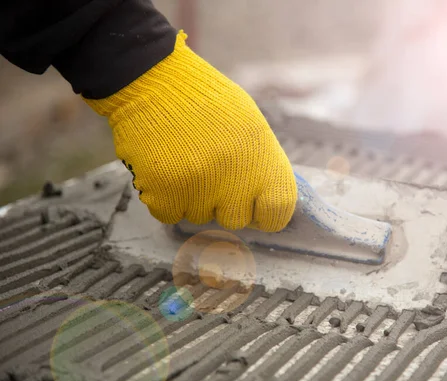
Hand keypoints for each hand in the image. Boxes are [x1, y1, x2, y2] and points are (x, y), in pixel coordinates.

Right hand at [85, 31, 295, 231]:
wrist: (155, 81)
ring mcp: (200, 191)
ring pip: (200, 217)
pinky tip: (165, 167)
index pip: (277, 213)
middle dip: (224, 203)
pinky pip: (169, 214)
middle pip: (235, 220)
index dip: (265, 213)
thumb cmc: (207, 100)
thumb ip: (262, 165)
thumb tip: (266, 198)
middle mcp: (236, 182)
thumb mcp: (251, 125)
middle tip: (211, 173)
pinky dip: (165, 197)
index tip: (254, 206)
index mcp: (263, 162)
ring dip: (192, 197)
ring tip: (185, 160)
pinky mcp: (166, 195)